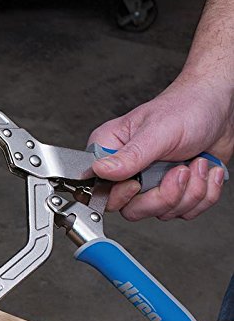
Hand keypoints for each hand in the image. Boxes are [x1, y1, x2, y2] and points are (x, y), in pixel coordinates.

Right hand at [89, 76, 232, 220]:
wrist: (221, 108)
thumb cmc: (187, 108)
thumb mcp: (157, 132)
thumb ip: (129, 156)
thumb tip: (99, 170)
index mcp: (111, 151)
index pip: (100, 189)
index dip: (120, 194)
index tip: (139, 183)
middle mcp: (128, 171)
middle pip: (132, 209)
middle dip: (165, 196)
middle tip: (180, 171)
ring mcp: (150, 184)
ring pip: (161, 213)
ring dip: (190, 192)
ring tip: (197, 164)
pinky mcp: (172, 191)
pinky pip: (184, 212)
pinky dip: (204, 194)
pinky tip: (205, 170)